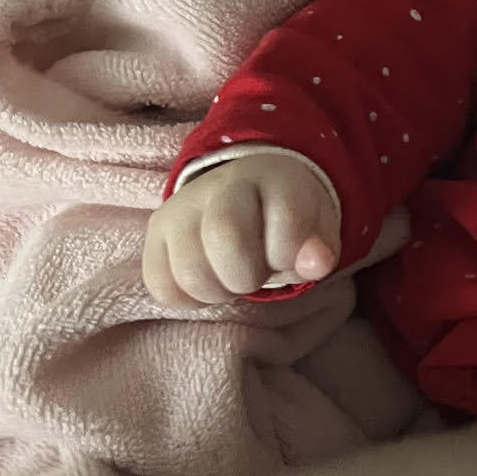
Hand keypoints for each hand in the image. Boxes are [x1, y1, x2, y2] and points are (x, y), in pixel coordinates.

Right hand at [143, 154, 340, 306]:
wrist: (245, 192)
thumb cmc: (285, 219)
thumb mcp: (316, 227)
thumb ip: (320, 247)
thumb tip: (316, 265)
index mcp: (272, 177)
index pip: (283, 218)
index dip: (288, 253)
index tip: (286, 257)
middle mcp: (220, 184)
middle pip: (224, 237)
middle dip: (247, 275)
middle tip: (254, 275)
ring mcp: (181, 206)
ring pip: (189, 270)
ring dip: (217, 291)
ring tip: (230, 279)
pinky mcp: (155, 231)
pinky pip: (160, 284)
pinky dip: (187, 298)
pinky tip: (207, 281)